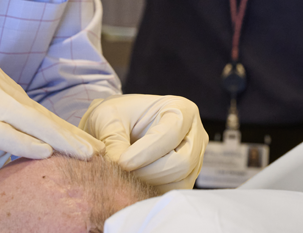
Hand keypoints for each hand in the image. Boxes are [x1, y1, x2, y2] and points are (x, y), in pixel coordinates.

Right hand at [0, 58, 103, 173]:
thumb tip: (8, 144)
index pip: (31, 105)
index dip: (58, 125)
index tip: (82, 140)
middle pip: (37, 111)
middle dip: (69, 133)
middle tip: (97, 150)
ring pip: (27, 119)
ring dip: (59, 139)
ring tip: (84, 154)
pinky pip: (0, 131)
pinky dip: (25, 143)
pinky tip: (46, 153)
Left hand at [79, 94, 206, 191]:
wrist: (119, 125)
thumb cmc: (116, 115)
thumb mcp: (108, 118)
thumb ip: (114, 141)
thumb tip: (118, 167)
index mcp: (181, 109)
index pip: (171, 134)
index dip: (146, 152)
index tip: (121, 162)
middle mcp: (194, 134)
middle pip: (182, 163)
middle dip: (149, 172)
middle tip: (122, 172)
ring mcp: (193, 159)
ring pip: (179, 182)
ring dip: (148, 184)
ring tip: (125, 176)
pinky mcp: (186, 178)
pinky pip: (173, 192)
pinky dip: (151, 192)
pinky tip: (133, 182)